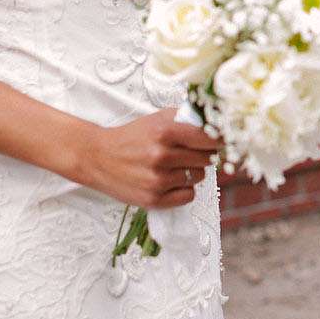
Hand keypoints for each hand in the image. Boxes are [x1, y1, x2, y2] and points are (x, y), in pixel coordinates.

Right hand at [80, 108, 216, 209]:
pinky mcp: (153, 199)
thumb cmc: (132, 137)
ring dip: (192, 171)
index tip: (221, 139)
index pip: (211, 138)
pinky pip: (188, 195)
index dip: (219, 139)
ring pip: (199, 176)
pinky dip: (184, 189)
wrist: (98, 158)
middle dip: (203, 154)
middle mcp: (162, 156)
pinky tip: (170, 181)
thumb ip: (187, 118)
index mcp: (165, 131)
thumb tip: (218, 122)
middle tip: (189, 152)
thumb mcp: (158, 118)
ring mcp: (158, 180)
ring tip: (173, 165)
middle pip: (208, 158)